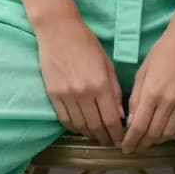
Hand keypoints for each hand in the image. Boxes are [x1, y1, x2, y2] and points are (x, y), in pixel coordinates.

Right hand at [36, 13, 124, 144]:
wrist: (58, 31)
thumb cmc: (86, 43)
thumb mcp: (107, 64)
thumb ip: (114, 90)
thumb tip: (121, 114)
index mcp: (100, 84)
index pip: (111, 118)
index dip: (117, 133)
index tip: (121, 140)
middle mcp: (83, 93)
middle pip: (96, 126)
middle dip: (105, 137)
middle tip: (110, 141)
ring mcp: (66, 95)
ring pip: (80, 126)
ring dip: (90, 134)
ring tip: (97, 135)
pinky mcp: (53, 94)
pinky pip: (64, 119)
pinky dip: (74, 127)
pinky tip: (81, 127)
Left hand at [121, 19, 174, 153]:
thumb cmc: (163, 52)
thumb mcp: (143, 72)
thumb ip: (136, 98)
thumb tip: (131, 121)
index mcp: (151, 93)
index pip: (139, 126)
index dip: (131, 141)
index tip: (125, 148)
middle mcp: (168, 102)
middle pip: (153, 133)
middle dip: (142, 144)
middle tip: (134, 148)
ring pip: (168, 133)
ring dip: (156, 141)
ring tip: (148, 142)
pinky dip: (172, 135)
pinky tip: (165, 135)